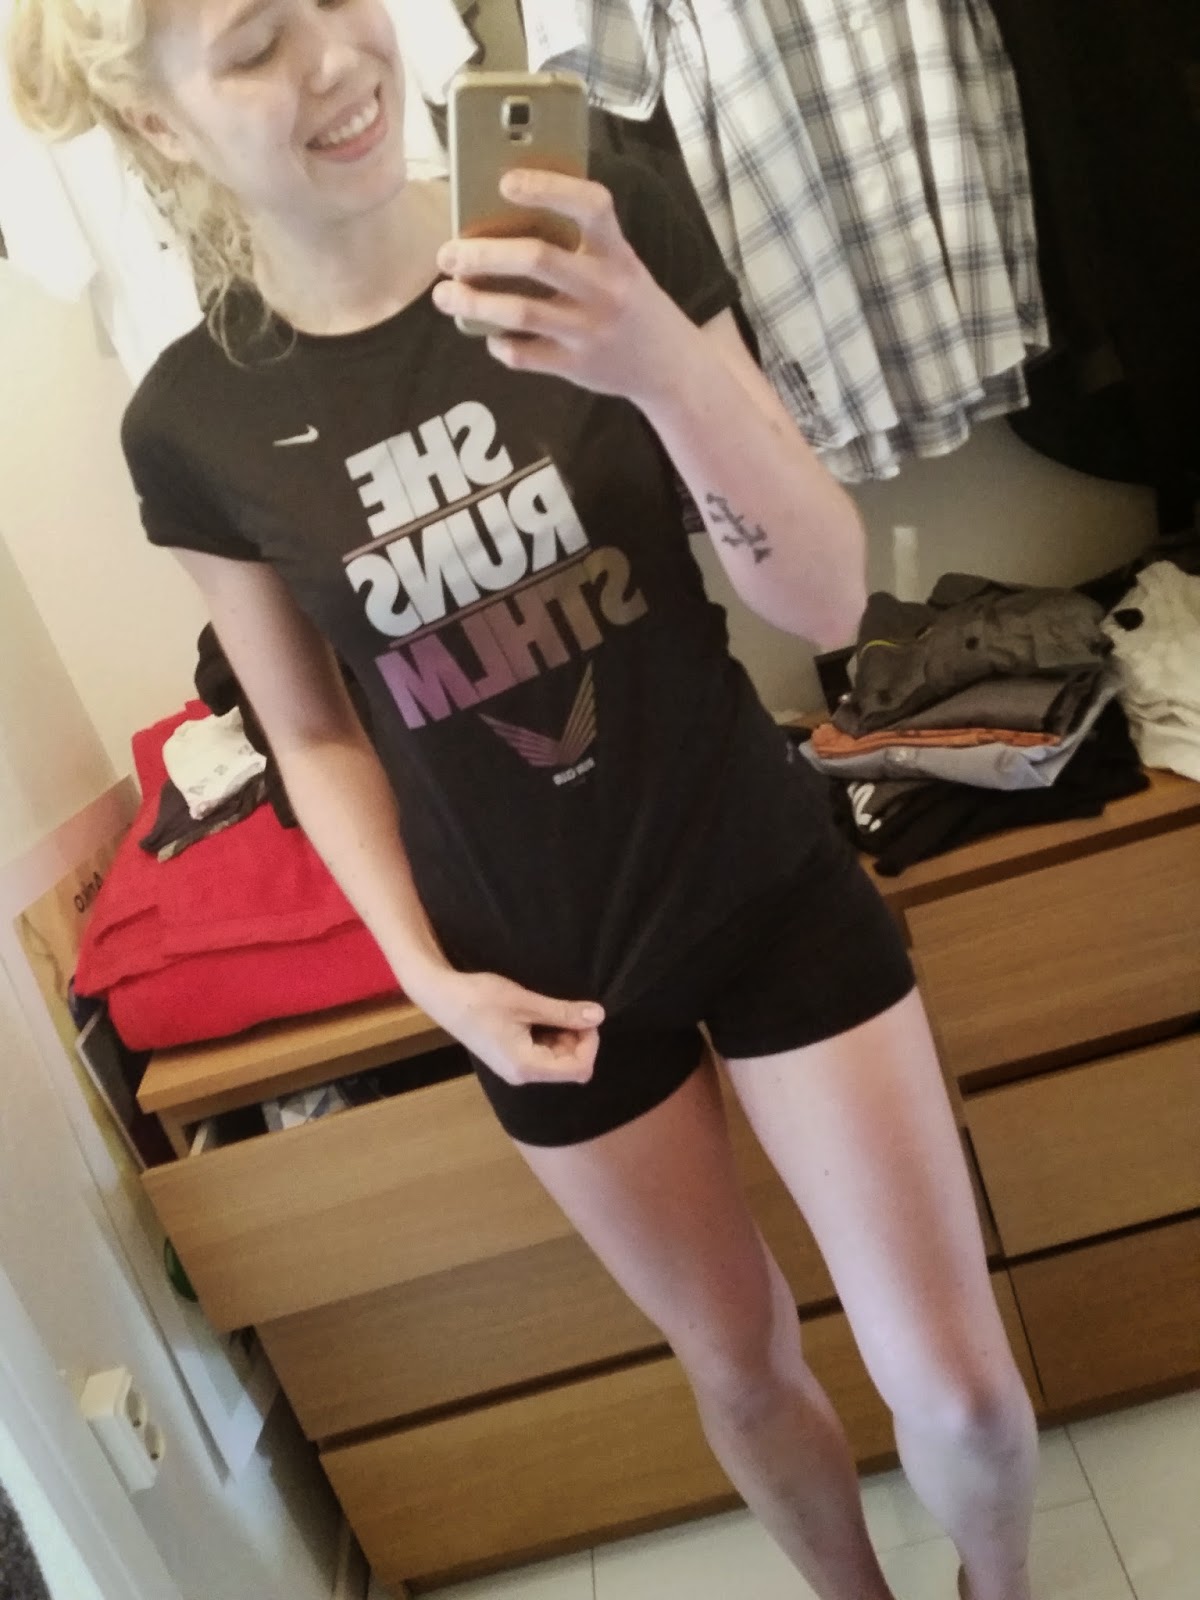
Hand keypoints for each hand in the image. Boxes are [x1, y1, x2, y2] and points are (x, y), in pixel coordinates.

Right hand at [404, 962, 604, 1086]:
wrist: (442, 996)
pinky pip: (543, 1054)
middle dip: (578, 1038)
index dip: (590, 1043)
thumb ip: (563, 1012)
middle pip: (570, 1066)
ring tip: (550, 1009)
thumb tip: (599, 1016)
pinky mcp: (510, 1058)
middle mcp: (523, 1075)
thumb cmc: (480, 998)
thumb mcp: (525, 1002)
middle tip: (569, 1008)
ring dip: (564, 1036)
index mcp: (527, 1066)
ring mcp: (516, 1069)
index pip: (579, 1068)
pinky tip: (540, 1015)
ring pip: (558, 1060)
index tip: (583, 1016)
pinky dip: (550, 1036)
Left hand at [431, 169, 691, 407]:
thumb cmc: (632, 302)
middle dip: (483, 254)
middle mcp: (606, 290)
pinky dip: (499, 344)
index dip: (548, 188)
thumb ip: (581, 242)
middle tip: (448, 253)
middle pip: (537, 259)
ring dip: (473, 303)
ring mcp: (591, 331)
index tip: (505, 182)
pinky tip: (489, 334)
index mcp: (618, 254)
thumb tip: (508, 214)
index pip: (591, 206)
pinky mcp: (577, 367)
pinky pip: (525, 355)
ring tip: (445, 295)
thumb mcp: (622, 264)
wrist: (671, 367)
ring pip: (520, 312)